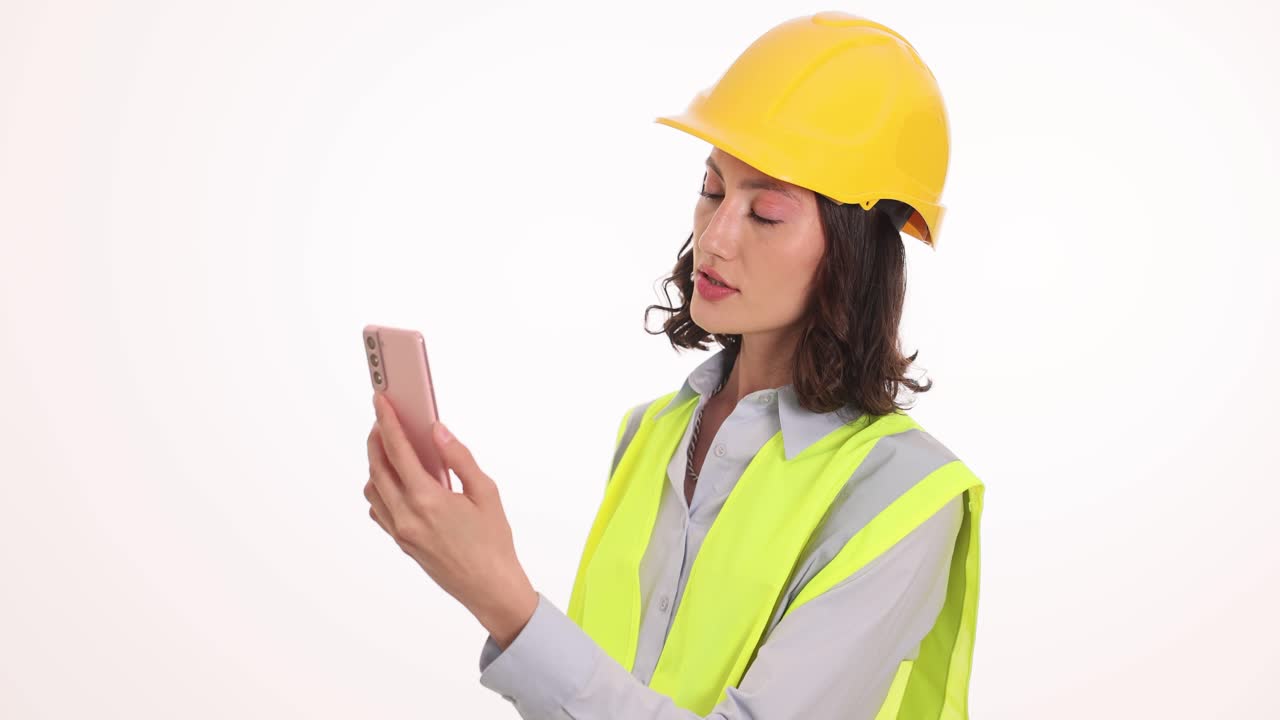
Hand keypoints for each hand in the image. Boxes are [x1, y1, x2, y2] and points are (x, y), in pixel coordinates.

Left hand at [364, 392, 537, 648]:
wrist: (490, 587)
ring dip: (376, 463)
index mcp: (428, 500)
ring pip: (373, 488)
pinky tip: (394, 480)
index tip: (380, 402)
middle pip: (378, 467)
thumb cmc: (494, 542)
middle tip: (384, 419)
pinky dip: (379, 489)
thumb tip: (438, 431)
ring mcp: (401, 532)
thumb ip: (459, 458)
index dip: (386, 422)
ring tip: (390, 447)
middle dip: (377, 438)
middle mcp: (407, 516)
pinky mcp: (401, 542)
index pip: (397, 451)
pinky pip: (379, 509)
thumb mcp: (486, 492)